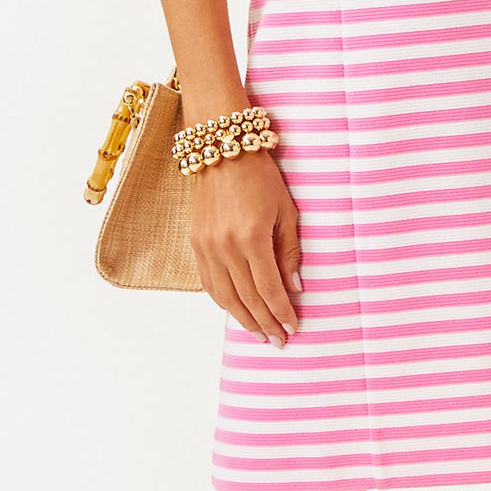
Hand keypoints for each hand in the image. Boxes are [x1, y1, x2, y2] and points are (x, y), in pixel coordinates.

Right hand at [187, 151, 302, 344]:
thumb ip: (289, 251)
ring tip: (259, 333)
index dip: (282, 312)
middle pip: (247, 298)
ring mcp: (207, 246)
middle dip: (265, 323)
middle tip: (279, 341)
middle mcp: (226, 246)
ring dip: (243, 319)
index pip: (269, 289)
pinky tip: (236, 311)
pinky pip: (209, 283)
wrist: (221, 150)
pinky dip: (223, 301)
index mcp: (252, 237)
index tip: (293, 327)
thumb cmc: (260, 176)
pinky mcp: (196, 243)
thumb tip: (295, 287)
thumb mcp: (286, 211)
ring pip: (225, 297)